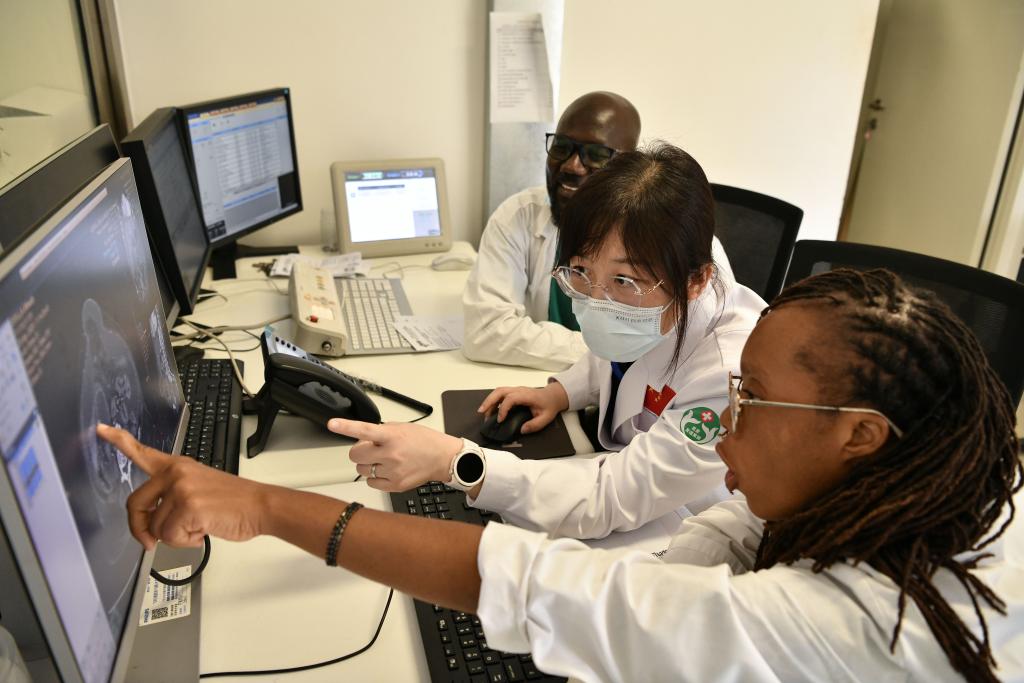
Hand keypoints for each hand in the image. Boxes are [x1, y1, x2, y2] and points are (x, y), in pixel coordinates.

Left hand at [97, 424, 268, 549]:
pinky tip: (203, 531)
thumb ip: (173, 498)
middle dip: (141, 529)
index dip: (120, 441)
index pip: (143, 452)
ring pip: (155, 528)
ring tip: (198, 526)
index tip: (101, 429)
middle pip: (135, 505)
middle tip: (150, 541)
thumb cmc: (234, 502)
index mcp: (178, 466)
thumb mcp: (199, 489)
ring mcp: (181, 489)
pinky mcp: (188, 507)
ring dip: (174, 536)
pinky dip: (185, 541)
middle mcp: (176, 474)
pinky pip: (170, 537)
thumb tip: (153, 526)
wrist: (260, 506)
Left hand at [328, 419, 461, 491]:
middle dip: (359, 451)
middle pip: (356, 455)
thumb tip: (364, 437)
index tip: (332, 424)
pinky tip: (386, 470)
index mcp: (392, 436)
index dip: (346, 427)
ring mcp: (392, 472)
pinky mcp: (394, 485)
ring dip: (367, 464)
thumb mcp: (403, 427)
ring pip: (361, 470)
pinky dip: (374, 477)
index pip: (364, 430)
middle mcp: (391, 454)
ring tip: (383, 460)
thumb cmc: (425, 441)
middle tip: (371, 449)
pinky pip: (371, 483)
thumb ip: (382, 431)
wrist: (443, 458)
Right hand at [477, 382, 568, 434]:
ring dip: (489, 400)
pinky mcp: (514, 392)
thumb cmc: (549, 406)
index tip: (500, 420)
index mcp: (527, 396)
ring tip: (483, 412)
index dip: (503, 409)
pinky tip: (490, 410)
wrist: (553, 396)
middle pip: (500, 391)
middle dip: (489, 401)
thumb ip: (534, 425)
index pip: (511, 399)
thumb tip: (522, 430)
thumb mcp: (546, 418)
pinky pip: (501, 393)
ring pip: (499, 391)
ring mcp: (516, 389)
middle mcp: (519, 390)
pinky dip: (493, 400)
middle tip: (481, 412)